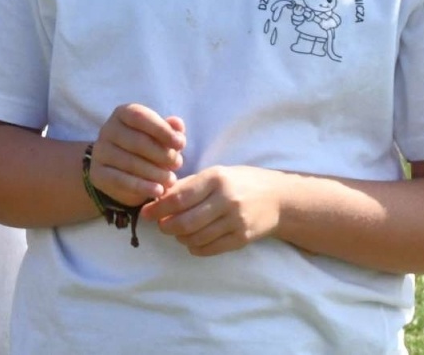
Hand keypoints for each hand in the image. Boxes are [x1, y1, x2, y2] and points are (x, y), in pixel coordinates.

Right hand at [89, 104, 185, 206]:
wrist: (120, 172)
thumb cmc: (146, 148)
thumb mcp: (159, 137)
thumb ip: (169, 130)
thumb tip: (178, 125)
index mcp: (122, 114)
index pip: (140, 116)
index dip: (161, 129)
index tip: (180, 144)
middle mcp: (108, 129)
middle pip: (136, 140)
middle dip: (161, 154)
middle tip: (178, 164)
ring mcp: (101, 151)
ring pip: (129, 162)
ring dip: (155, 173)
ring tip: (171, 179)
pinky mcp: (98, 173)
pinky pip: (120, 180)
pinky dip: (141, 186)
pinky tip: (158, 191)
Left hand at [141, 165, 284, 256]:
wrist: (278, 198)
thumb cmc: (240, 182)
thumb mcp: (215, 174)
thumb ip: (188, 185)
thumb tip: (158, 198)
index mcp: (216, 179)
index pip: (180, 197)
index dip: (158, 208)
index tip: (145, 213)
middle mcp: (226, 200)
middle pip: (185, 221)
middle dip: (166, 226)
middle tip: (161, 226)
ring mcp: (235, 221)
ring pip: (195, 238)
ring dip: (180, 238)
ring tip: (178, 231)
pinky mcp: (242, 239)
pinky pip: (209, 249)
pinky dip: (195, 247)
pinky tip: (193, 241)